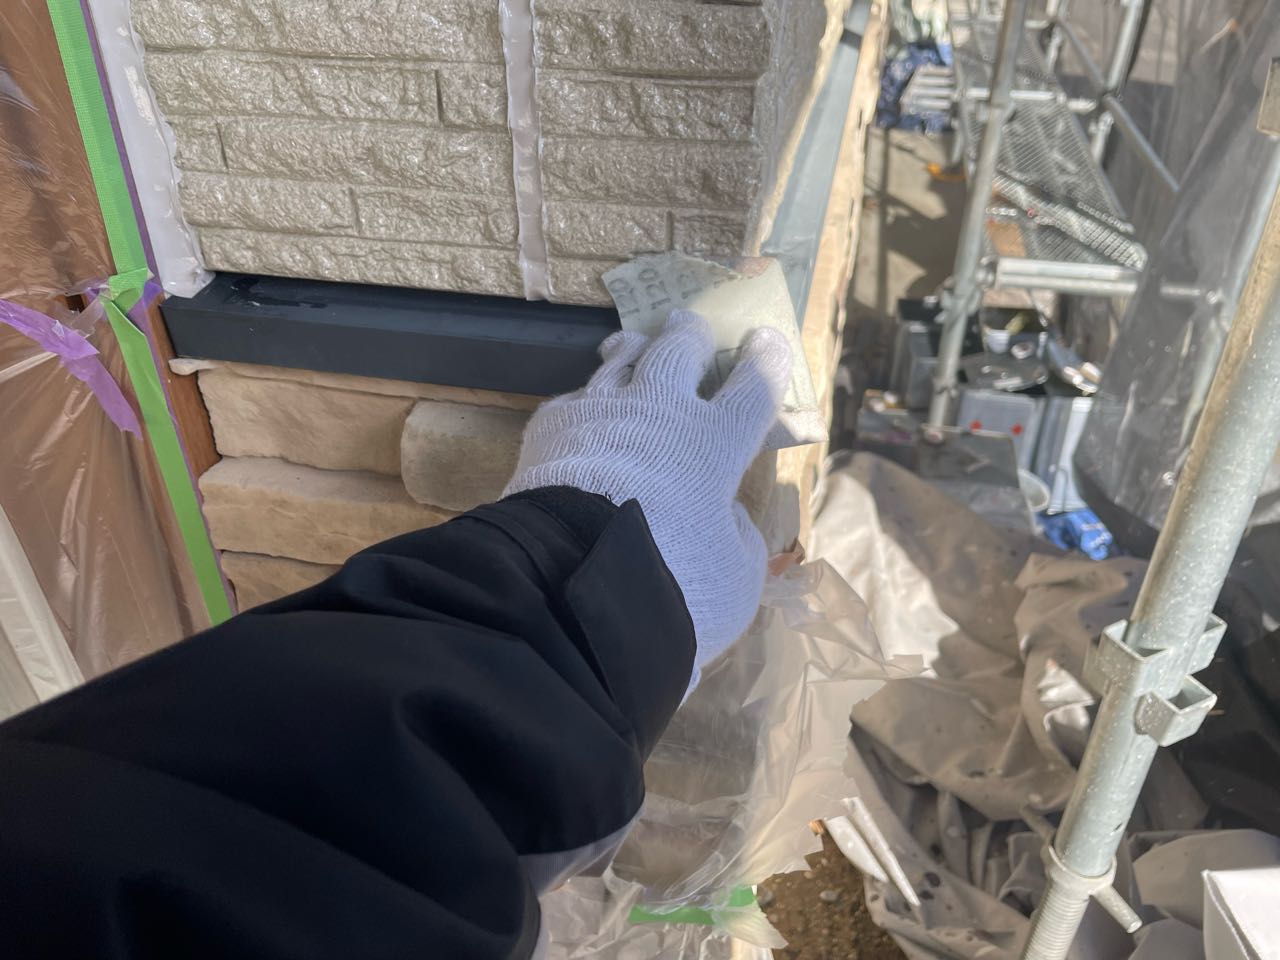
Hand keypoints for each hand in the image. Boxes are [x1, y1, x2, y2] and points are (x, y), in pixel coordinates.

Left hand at [505, 310, 791, 693]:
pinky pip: (575, 399)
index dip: (765, 361)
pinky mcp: (551, 426)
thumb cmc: (672, 586)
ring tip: (633, 343)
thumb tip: (727, 516)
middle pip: (679, 352)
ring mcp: (600, 413)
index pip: (752, 388)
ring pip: (621, 360)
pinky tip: (582, 409)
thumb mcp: (735, 578)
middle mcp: (659, 415)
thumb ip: (738, 538)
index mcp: (714, 445)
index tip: (766, 339)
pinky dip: (586, 401)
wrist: (571, 583)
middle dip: (689, 335)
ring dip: (633, 348)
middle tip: (688, 324)